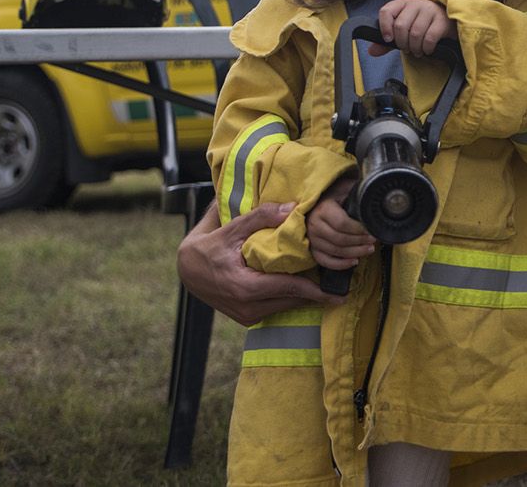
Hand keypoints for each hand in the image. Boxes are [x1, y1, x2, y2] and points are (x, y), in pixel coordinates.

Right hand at [177, 203, 343, 325]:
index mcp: (245, 288)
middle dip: (317, 293)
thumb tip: (292, 208)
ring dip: (304, 295)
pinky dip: (289, 297)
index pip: (290, 289)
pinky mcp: (246, 318)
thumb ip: (260, 217)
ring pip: (285, 306)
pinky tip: (304, 286)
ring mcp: (246, 316)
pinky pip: (275, 307)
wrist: (185, 271)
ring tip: (328, 284)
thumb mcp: (230, 229)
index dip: (317, 290)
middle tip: (341, 284)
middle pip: (292, 300)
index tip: (339, 292)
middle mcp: (248, 308)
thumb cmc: (206, 248)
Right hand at [307, 177, 375, 270]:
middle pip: (340, 240)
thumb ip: (356, 191)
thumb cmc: (333, 195)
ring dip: (355, 253)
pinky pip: (325, 261)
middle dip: (360, 242)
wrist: (315, 201)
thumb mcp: (344, 188)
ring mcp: (312, 238)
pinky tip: (354, 261)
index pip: (342, 224)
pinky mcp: (312, 248)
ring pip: (335, 251)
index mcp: (323, 209)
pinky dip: (340, 264)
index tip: (371, 231)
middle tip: (373, 241)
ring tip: (369, 249)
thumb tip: (374, 194)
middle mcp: (314, 225)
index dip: (359, 230)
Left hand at [372, 0, 454, 57]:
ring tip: (416, 50)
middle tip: (406, 48)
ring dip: (414, 48)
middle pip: (401, 26)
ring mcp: (429, 10)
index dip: (384, 27)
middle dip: (402, 43)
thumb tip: (372, 51)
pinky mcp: (441, 20)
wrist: (446, 18)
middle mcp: (415, 4)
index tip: (388, 39)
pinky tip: (426, 49)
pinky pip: (429, 38)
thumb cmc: (421, 23)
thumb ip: (387, 40)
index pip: (386, 11)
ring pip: (415, 33)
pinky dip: (426, 48)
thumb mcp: (403, 28)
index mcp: (402, 3)